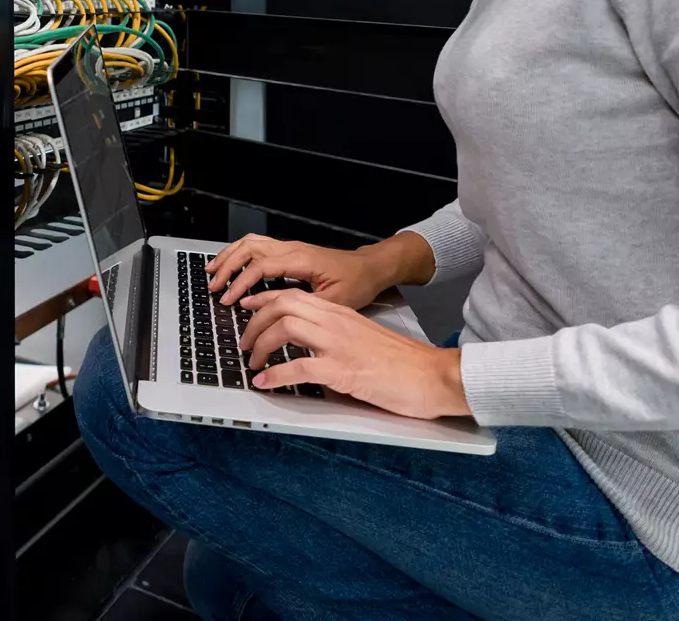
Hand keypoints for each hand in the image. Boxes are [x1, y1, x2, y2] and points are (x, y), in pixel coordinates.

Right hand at [205, 231, 432, 310]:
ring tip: (212, 272)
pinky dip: (240, 254)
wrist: (371, 268)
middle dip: (228, 267)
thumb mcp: (334, 301)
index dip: (241, 283)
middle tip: (213, 287)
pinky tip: (231, 265)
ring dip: (229, 256)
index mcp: (302, 260)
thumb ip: (302, 307)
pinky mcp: (290, 251)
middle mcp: (293, 249)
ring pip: (251, 243)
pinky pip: (258, 246)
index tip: (229, 301)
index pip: (261, 266)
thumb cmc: (357, 283)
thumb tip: (273, 316)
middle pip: (250, 248)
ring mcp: (290, 247)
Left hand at [238, 290, 467, 419]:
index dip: (264, 301)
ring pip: (285, 329)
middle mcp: (338, 323)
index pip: (293, 295)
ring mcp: (340, 345)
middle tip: (244, 343)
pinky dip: (275, 375)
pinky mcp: (344, 370)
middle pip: (282, 306)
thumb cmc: (403, 362)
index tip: (247, 311)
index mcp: (342, 314)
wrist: (433, 375)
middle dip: (254, 323)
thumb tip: (309, 349)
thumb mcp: (364, 339)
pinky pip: (298, 368)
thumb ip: (337, 337)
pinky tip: (266, 383)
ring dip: (260, 345)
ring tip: (252, 363)